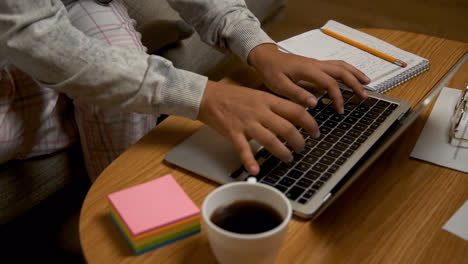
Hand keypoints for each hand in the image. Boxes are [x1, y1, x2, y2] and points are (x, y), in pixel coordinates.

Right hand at [198, 81, 319, 174]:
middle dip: (299, 141)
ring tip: (288, 158)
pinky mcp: (234, 132)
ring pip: (270, 139)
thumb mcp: (258, 95)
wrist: (208, 96)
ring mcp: (247, 122)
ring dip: (282, 152)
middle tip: (303, 148)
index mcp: (267, 100)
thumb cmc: (233, 96)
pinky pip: (244, 149)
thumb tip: (294, 114)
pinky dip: (250, 160)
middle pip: (287, 127)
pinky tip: (255, 170)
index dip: (310, 122)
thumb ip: (274, 105)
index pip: (296, 110)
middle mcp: (260, 111)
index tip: (316, 132)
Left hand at [247, 43, 369, 113]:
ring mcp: (317, 63)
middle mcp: (316, 64)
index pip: (330, 83)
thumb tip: (315, 103)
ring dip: (355, 74)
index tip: (340, 110)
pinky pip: (336, 65)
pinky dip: (348, 70)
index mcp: (308, 70)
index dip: (337, 97)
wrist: (266, 57)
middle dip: (355, 84)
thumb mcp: (279, 86)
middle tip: (364, 97)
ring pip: (341, 66)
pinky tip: (352, 76)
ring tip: (367, 83)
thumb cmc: (271, 71)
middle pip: (341, 71)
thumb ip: (297, 94)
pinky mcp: (316, 64)